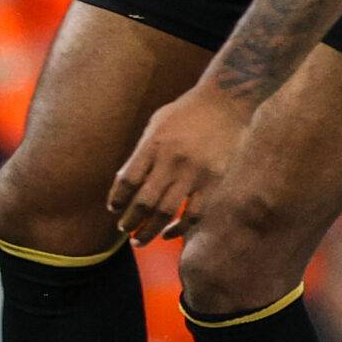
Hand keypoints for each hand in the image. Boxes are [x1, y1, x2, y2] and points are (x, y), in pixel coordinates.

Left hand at [109, 81, 249, 244]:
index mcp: (154, 143)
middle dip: (130, 221)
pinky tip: (168, 234)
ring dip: (149, 231)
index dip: (117, 199)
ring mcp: (194, 173)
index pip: (127, 180)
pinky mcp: (213, 182)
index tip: (114, 209)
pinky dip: (178, 229)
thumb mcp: (157, 123)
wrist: (226, 101)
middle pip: (143, 201)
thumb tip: (123, 183)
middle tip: (124, 230)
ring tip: (139, 240)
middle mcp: (172, 160)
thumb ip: (142, 152)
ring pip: (166, 212)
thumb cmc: (187, 112)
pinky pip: (193, 214)